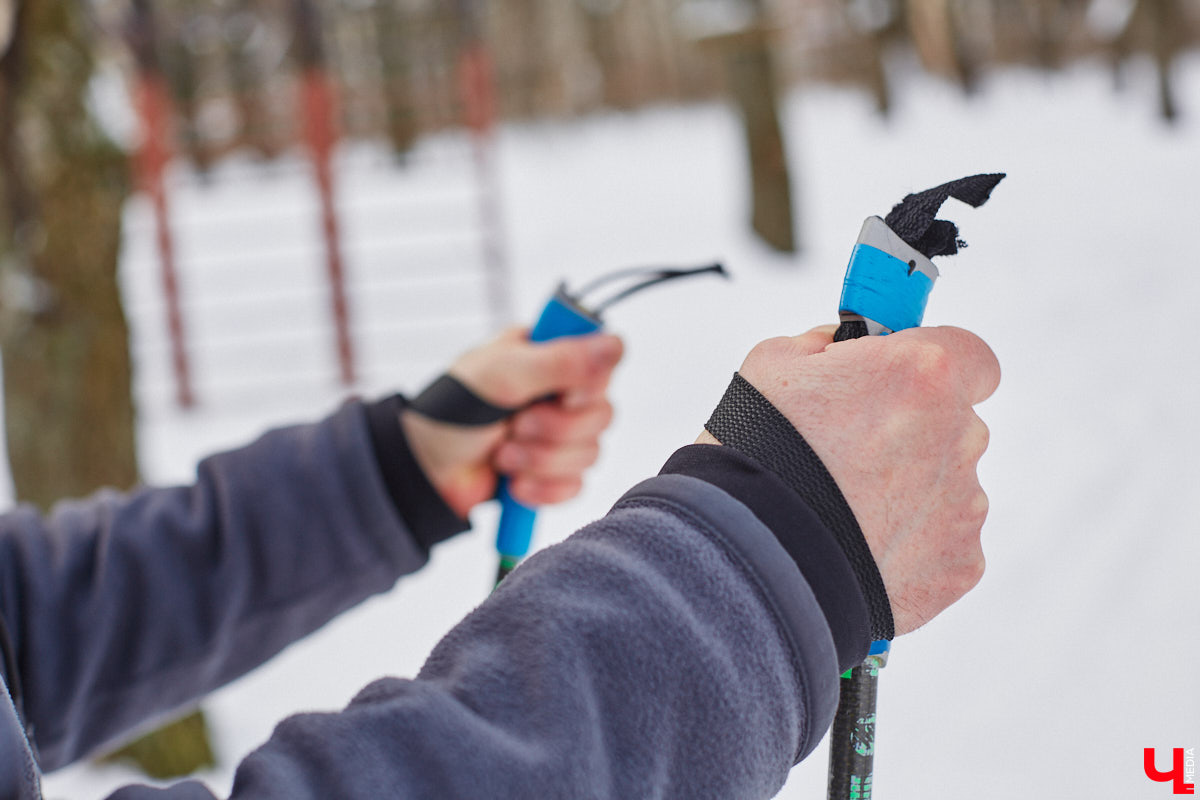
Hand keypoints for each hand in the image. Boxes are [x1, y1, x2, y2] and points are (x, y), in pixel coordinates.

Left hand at [402, 327, 623, 517]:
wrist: (423, 472)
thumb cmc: (451, 411)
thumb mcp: (502, 376)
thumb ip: (560, 361)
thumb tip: (615, 345)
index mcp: (549, 354)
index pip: (605, 361)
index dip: (589, 385)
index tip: (561, 394)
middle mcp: (560, 392)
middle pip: (603, 414)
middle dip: (556, 430)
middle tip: (515, 426)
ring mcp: (558, 434)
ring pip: (591, 453)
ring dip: (541, 461)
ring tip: (502, 456)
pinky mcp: (553, 473)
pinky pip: (576, 486)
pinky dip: (543, 489)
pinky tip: (514, 483)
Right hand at [701, 325, 999, 634]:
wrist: (755, 558)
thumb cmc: (759, 455)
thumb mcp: (775, 363)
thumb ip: (828, 345)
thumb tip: (846, 350)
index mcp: (923, 373)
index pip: (971, 357)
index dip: (935, 368)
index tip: (904, 381)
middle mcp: (960, 434)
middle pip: (952, 424)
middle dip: (911, 434)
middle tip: (848, 453)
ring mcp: (965, 504)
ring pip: (945, 486)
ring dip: (907, 492)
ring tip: (842, 509)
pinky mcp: (961, 564)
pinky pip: (941, 543)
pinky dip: (908, 544)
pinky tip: (856, 546)